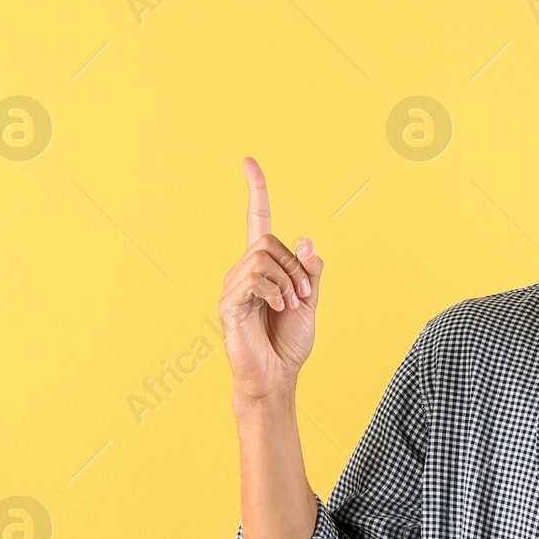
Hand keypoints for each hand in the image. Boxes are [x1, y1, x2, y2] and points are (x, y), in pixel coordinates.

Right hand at [218, 157, 322, 402]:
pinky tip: (277, 309)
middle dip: (294, 266)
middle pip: (268, 240)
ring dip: (287, 281)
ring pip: (262, 257)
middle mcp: (243, 271)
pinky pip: (254, 278)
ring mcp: (233, 286)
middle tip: (302, 296)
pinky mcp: (228, 304)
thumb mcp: (310, 299)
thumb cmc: (289, 341)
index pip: (256, 220)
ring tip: (289, 306)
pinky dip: (275, 291)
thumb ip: (309, 270)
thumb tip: (305, 239)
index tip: (249, 162)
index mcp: (263, 267)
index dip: (255, 192)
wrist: (278, 376)